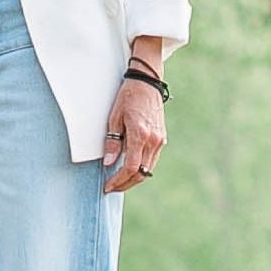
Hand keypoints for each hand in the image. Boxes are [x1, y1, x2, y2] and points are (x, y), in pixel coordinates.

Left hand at [101, 77, 164, 193]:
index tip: (108, 186)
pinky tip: (130, 168)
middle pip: (141, 173)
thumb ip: (112, 142)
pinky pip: (152, 160)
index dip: (118, 180)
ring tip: (119, 180)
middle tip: (112, 187)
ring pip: (148, 169)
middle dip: (125, 184)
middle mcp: (153, 140)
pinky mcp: (162, 139)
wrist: (147, 83)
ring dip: (134, 178)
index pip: (130, 167)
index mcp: (140, 134)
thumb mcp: (114, 118)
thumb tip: (108, 164)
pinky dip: (141, 168)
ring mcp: (160, 140)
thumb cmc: (128, 97)